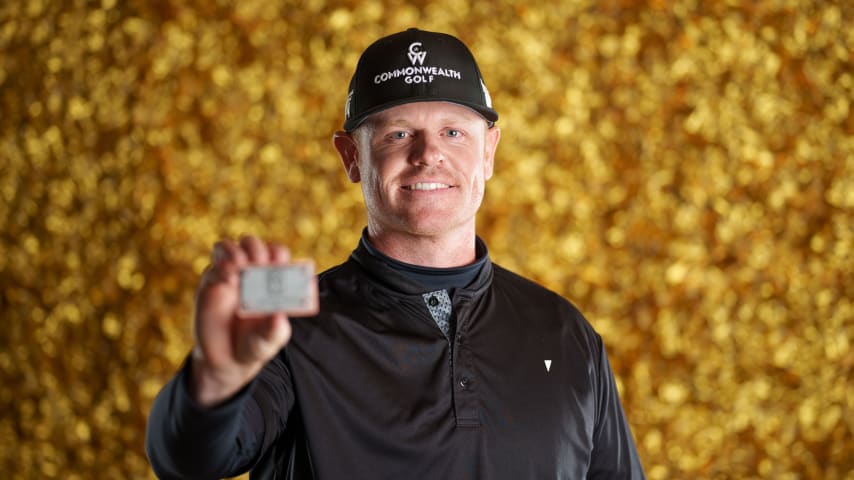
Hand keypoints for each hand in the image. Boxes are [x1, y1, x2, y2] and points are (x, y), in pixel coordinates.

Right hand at [189, 236, 292, 406]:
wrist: (225, 360)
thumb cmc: (254, 344)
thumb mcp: (269, 342)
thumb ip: (275, 331)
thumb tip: (280, 317)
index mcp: (271, 280)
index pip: (276, 253)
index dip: (278, 254)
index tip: (279, 264)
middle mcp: (249, 273)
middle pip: (252, 244)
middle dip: (257, 249)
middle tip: (259, 263)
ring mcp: (228, 277)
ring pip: (228, 247)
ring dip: (235, 251)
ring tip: (241, 265)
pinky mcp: (209, 285)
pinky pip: (212, 268)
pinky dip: (221, 269)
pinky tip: (229, 281)